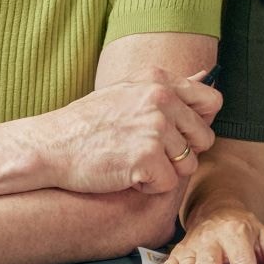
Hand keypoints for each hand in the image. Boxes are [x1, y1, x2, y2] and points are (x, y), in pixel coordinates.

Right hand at [26, 67, 221, 194]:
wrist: (51, 145)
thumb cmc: (87, 123)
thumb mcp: (127, 91)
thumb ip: (167, 88)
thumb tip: (206, 77)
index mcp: (158, 80)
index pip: (211, 100)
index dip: (200, 123)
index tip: (180, 133)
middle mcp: (160, 98)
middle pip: (203, 138)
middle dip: (181, 152)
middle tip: (148, 152)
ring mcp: (155, 127)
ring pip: (188, 165)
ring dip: (164, 171)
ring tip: (132, 161)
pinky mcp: (147, 157)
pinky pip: (168, 184)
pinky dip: (148, 186)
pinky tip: (125, 174)